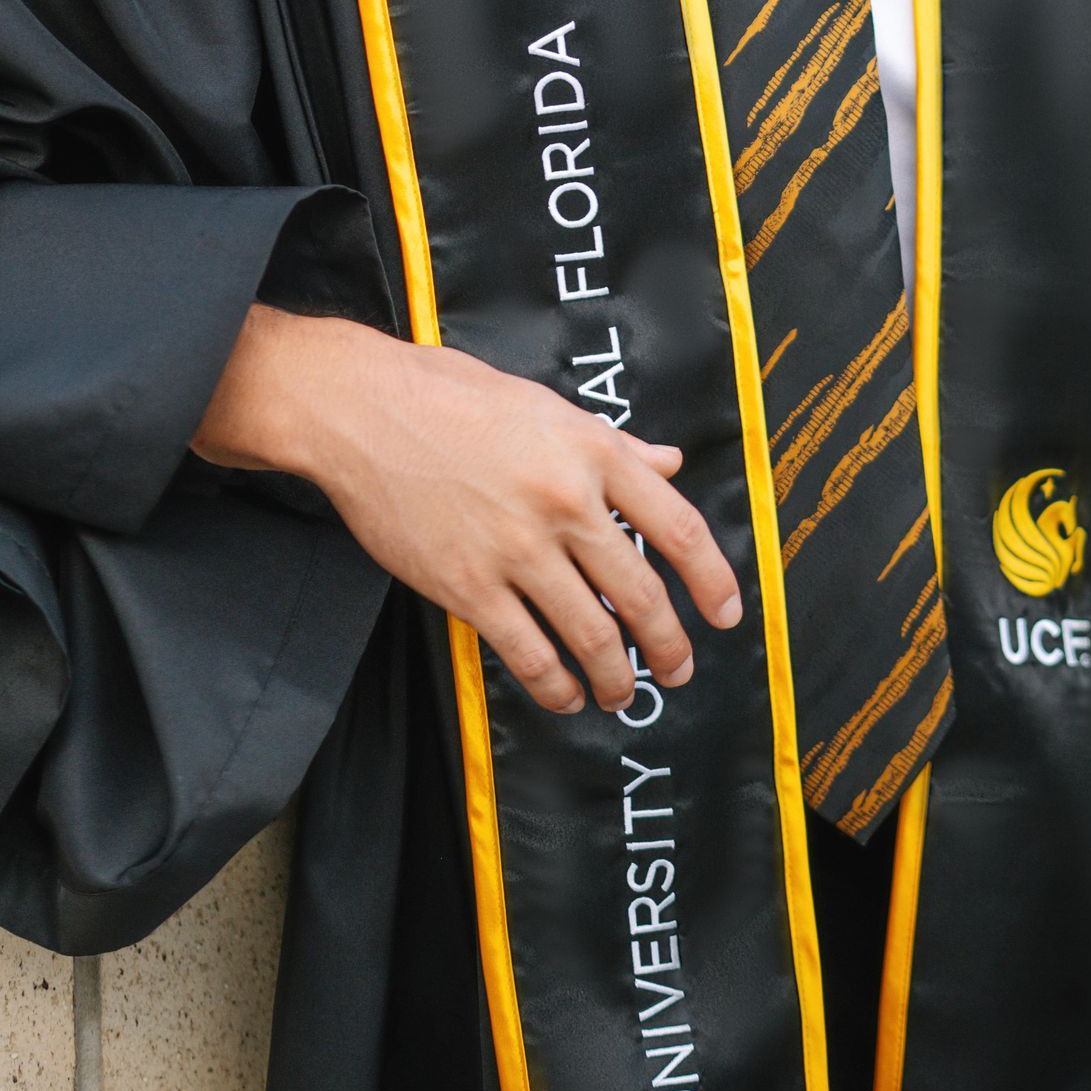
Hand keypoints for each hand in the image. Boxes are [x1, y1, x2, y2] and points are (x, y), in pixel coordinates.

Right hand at [192, 305, 744, 714]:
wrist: (363, 410)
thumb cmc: (450, 396)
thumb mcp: (545, 405)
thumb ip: (613, 443)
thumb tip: (669, 460)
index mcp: (592, 451)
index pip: (678, 526)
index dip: (712, 579)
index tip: (726, 614)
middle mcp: (565, 502)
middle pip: (641, 594)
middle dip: (668, 646)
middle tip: (677, 670)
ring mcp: (517, 548)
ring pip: (592, 635)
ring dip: (616, 677)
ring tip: (621, 694)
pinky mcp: (468, 586)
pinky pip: (529, 654)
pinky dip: (555, 686)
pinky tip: (564, 695)